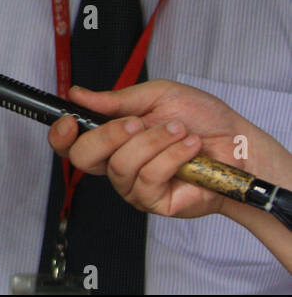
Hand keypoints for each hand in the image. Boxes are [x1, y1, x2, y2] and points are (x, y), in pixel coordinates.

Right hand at [47, 79, 255, 219]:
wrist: (237, 143)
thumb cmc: (201, 118)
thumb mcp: (157, 95)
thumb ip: (116, 99)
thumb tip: (78, 94)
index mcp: (110, 137)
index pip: (69, 143)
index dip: (60, 134)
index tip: (69, 120)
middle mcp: (115, 164)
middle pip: (82, 157)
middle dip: (110, 134)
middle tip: (138, 121)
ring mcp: (133, 186)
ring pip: (121, 164)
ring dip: (155, 141)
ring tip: (179, 132)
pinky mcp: (154, 202)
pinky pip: (149, 178)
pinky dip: (172, 157)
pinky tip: (188, 149)